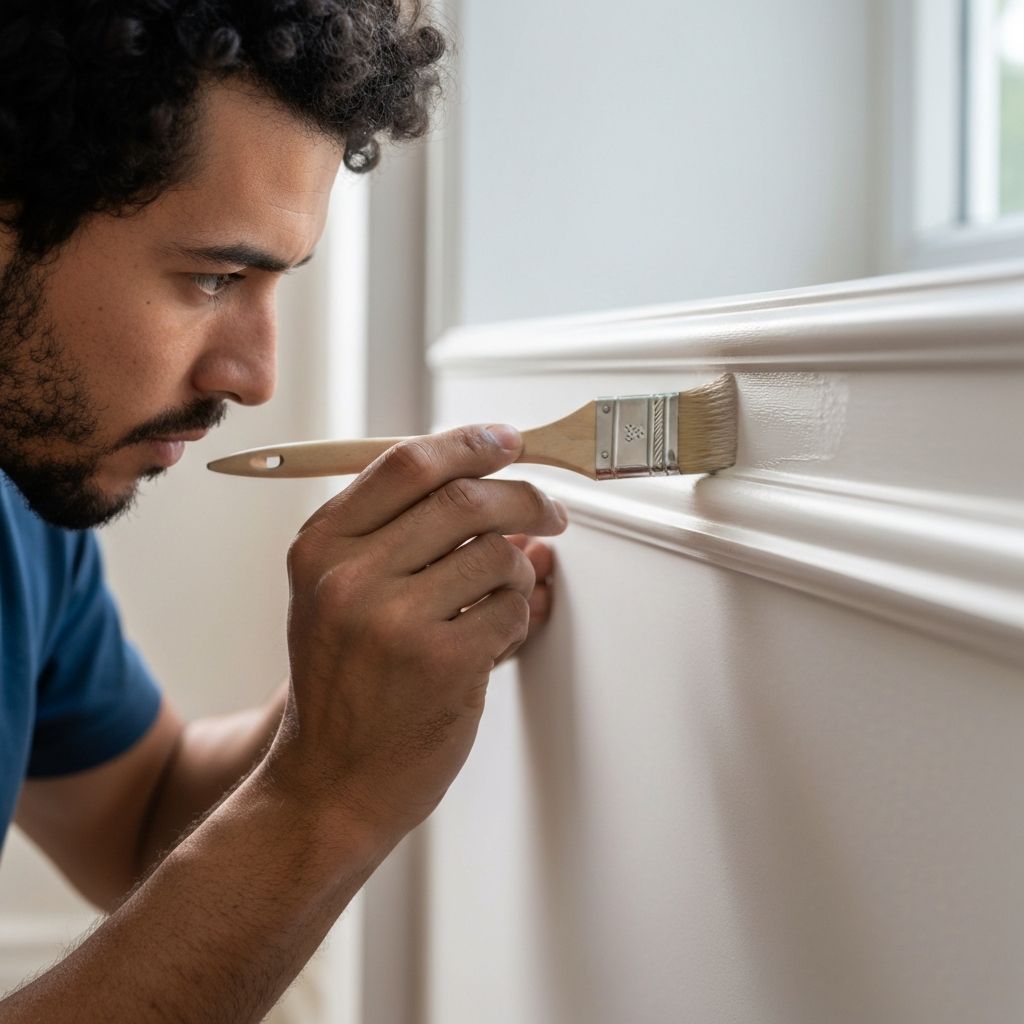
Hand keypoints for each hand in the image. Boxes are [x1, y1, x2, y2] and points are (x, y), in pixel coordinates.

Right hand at [269, 425, 568, 843]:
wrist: (330, 785)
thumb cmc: (343, 685)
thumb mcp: (336, 595)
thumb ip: (397, 533)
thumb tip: (490, 478)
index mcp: (321, 547)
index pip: (406, 463)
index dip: (468, 443)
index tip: (507, 441)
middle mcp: (351, 576)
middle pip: (465, 498)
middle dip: (525, 497)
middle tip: (550, 512)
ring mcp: (395, 621)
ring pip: (499, 553)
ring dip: (520, 570)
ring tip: (503, 594)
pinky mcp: (443, 664)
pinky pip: (512, 608)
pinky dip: (517, 615)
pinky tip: (490, 636)